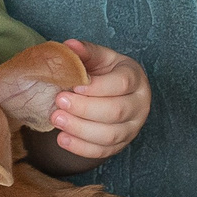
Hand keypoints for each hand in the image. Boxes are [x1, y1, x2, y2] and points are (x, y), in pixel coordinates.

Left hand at [44, 39, 150, 159]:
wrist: (113, 93)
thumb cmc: (105, 72)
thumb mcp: (99, 57)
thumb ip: (85, 51)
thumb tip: (69, 46)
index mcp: (135, 78)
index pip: (121, 84)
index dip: (97, 86)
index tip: (73, 85)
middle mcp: (139, 105)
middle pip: (116, 111)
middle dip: (84, 108)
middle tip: (59, 101)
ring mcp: (132, 128)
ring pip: (110, 135)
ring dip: (80, 129)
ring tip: (56, 119)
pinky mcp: (121, 145)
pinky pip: (103, 151)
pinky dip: (81, 147)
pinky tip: (61, 138)